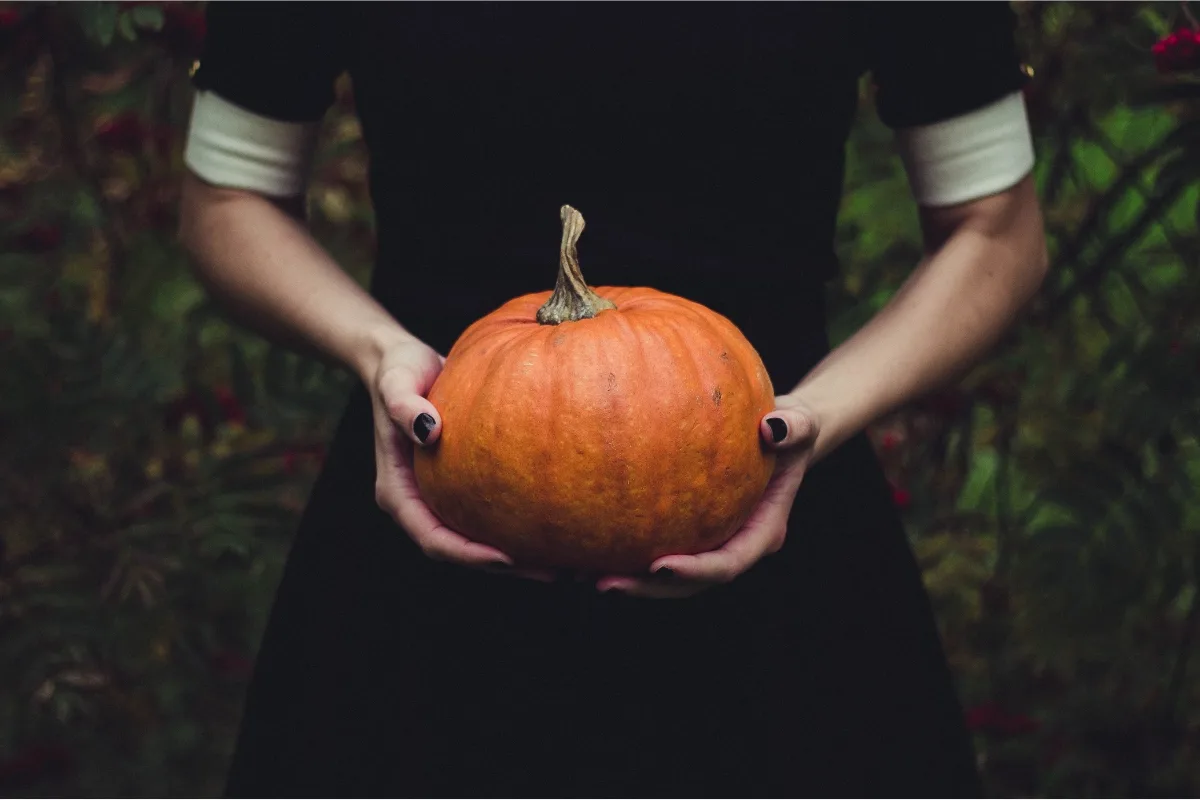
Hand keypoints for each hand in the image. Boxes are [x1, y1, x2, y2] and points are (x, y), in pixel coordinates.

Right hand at [369, 337, 552, 580]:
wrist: (404, 362)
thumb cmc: (398, 370)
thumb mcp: (396, 381)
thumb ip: (404, 405)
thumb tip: (429, 430)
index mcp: (398, 493)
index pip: (433, 539)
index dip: (468, 555)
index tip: (507, 558)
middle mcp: (421, 504)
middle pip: (462, 551)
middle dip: (506, 567)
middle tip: (555, 571)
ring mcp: (442, 498)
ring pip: (481, 540)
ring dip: (521, 555)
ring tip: (568, 560)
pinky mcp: (465, 486)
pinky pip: (494, 513)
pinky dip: (522, 524)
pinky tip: (562, 522)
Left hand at [596, 393, 819, 598]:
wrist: (777, 435)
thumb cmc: (789, 427)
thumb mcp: (801, 421)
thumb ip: (794, 427)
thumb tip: (772, 428)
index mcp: (762, 532)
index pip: (728, 564)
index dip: (695, 572)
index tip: (660, 567)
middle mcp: (732, 545)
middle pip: (689, 584)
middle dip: (647, 589)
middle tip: (603, 584)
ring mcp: (708, 542)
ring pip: (666, 576)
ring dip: (627, 580)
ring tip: (581, 575)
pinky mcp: (686, 531)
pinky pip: (652, 545)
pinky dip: (621, 550)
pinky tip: (582, 545)